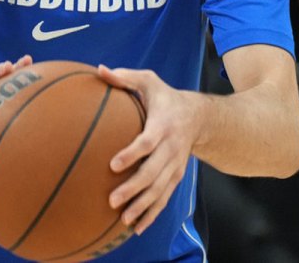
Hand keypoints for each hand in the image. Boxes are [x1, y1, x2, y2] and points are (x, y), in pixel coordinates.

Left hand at [98, 65, 204, 234]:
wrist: (199, 116)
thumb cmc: (165, 97)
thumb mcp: (149, 81)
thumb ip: (124, 77)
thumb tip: (99, 70)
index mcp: (163, 125)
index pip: (147, 142)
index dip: (132, 154)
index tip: (113, 165)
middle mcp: (171, 148)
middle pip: (154, 172)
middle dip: (134, 188)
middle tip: (113, 200)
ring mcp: (175, 164)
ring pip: (160, 190)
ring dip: (143, 206)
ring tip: (124, 220)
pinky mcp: (175, 176)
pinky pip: (164, 197)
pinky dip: (152, 213)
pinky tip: (136, 228)